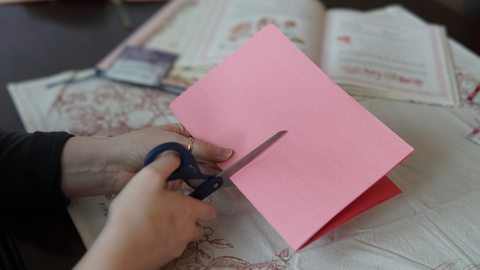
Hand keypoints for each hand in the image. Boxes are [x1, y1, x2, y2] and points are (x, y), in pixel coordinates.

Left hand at [61, 124, 233, 197]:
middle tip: (240, 162)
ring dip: (214, 172)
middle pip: (206, 154)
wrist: (113, 167)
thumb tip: (228, 152)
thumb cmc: (140, 146)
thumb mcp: (174, 142)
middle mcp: (183, 149)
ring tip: (231, 173)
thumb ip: (201, 149)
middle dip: (220, 158)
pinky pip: (194, 183)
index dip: (221, 141)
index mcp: (181, 132)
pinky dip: (204, 184)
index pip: (206, 136)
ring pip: (202, 169)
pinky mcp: (175, 183)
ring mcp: (179, 166)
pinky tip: (215, 183)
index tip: (239, 145)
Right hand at [74, 151, 216, 269]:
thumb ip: (166, 162)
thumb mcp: (149, 176)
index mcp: (189, 211)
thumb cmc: (136, 212)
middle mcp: (187, 231)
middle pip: (199, 227)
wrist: (120, 249)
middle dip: (192, 220)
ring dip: (177, 231)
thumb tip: (177, 154)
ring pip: (184, 239)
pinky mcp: (163, 260)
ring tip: (159, 222)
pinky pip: (168, 249)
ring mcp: (175, 248)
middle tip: (174, 210)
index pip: (211, 210)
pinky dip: (162, 242)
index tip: (193, 198)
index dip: (204, 204)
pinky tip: (147, 234)